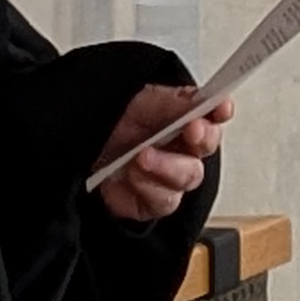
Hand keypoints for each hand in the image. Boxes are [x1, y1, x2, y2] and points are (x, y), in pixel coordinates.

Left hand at [94, 79, 233, 227]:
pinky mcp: (154, 203)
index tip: (221, 106)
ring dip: (168, 166)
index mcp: (181, 120)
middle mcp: (181, 149)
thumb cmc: (110, 127)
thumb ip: (171, 102)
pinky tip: (133, 176)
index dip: (220, 110)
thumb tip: (200, 97)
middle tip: (192, 128)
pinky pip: (164, 201)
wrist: (78, 156)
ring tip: (143, 156)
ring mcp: (169, 178)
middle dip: (202, 138)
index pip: (212, 114)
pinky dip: (148, 188)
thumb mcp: (138, 102)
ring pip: (189, 177)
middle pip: (207, 147)